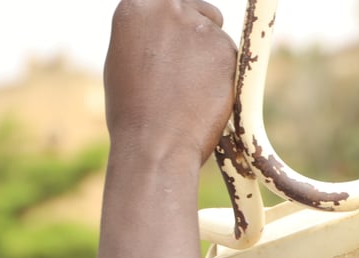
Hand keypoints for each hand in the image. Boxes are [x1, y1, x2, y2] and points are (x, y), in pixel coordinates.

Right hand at [104, 0, 236, 164]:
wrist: (156, 142)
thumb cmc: (134, 110)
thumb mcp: (126, 56)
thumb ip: (149, 33)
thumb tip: (168, 31)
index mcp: (137, 5)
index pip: (167, 1)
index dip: (176, 20)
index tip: (177, 38)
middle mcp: (169, 7)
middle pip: (197, 9)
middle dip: (198, 31)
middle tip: (187, 69)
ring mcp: (200, 27)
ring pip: (217, 34)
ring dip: (211, 55)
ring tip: (189, 90)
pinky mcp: (227, 50)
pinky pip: (232, 58)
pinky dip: (224, 76)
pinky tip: (204, 97)